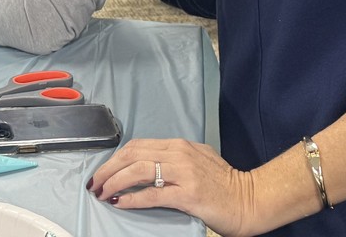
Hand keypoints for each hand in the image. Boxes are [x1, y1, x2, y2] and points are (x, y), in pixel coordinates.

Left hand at [87, 138, 255, 236]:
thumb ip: (174, 158)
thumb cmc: (224, 184)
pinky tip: (121, 202)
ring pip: (138, 170)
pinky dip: (133, 198)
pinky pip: (153, 194)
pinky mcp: (188, 194)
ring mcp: (184, 173)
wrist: (249, 199)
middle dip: (109, 169)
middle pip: (133, 155)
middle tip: (95, 183)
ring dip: (115, 182)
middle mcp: (180, 153)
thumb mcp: (197, 160)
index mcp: (180, 144)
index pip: (137, 145)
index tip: (103, 171)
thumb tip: (145, 164)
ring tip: (103, 193)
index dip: (115, 158)